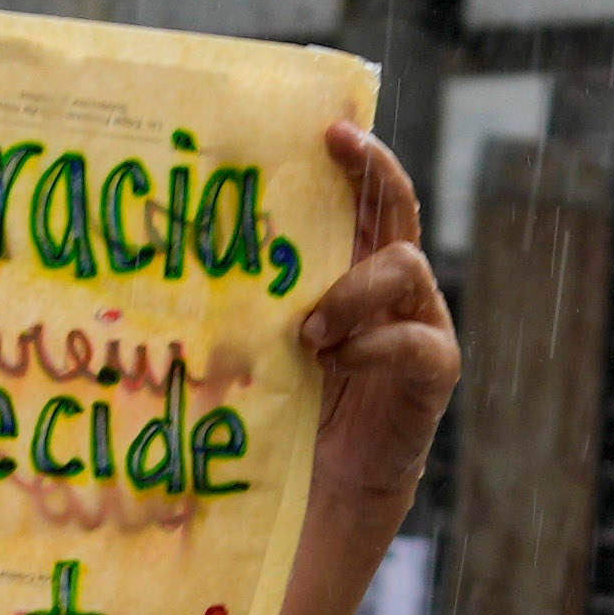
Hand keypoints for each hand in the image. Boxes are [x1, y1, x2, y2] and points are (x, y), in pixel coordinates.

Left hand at [286, 119, 456, 526]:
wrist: (326, 488)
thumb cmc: (288, 407)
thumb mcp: (263, 342)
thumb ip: (255, 300)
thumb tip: (180, 256)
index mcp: (353, 268)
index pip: (362, 198)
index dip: (355, 158)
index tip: (328, 126)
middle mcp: (392, 287)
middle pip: (397, 208)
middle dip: (374, 169)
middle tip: (340, 145)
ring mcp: (419, 324)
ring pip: (406, 267)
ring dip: (354, 288)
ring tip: (311, 329)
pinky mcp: (432, 372)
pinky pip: (415, 341)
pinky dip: (373, 345)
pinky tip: (339, 360)